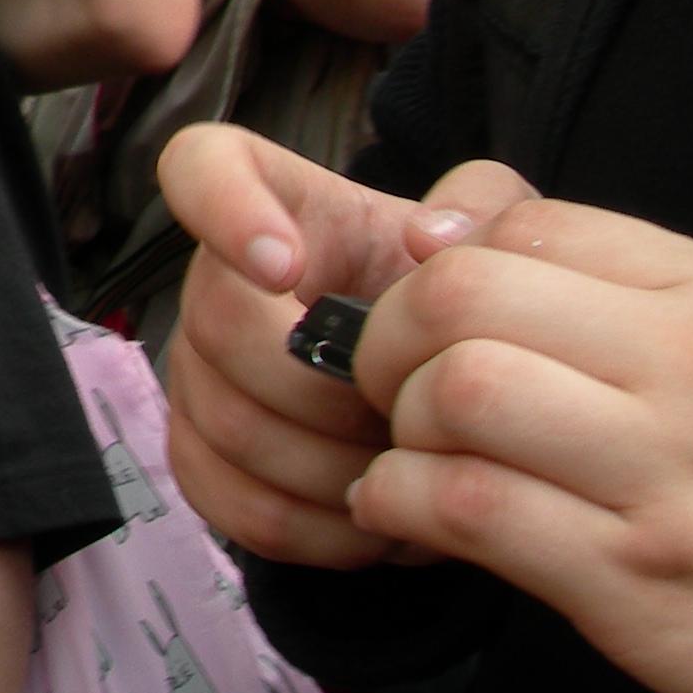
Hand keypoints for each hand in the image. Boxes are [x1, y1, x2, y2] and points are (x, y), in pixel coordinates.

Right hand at [156, 121, 534, 566]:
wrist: (447, 397)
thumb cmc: (455, 309)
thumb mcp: (495, 241)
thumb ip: (485, 211)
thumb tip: (432, 238)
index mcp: (283, 207)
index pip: (199, 167)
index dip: (223, 210)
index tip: (287, 268)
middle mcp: (216, 282)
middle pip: (217, 325)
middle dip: (320, 391)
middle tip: (404, 421)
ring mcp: (197, 372)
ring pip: (227, 423)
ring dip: (326, 467)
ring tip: (407, 480)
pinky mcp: (197, 453)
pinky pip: (224, 498)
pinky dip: (305, 525)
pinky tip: (372, 524)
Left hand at [347, 197, 692, 692]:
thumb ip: (599, 278)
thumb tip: (428, 228)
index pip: (533, 223)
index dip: (446, 261)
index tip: (426, 313)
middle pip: (467, 295)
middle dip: (391, 334)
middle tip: (389, 381)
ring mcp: (674, 479)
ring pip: (459, 391)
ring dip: (401, 423)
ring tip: (411, 450)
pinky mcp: (640, 582)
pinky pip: (468, 506)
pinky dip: (399, 500)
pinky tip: (403, 510)